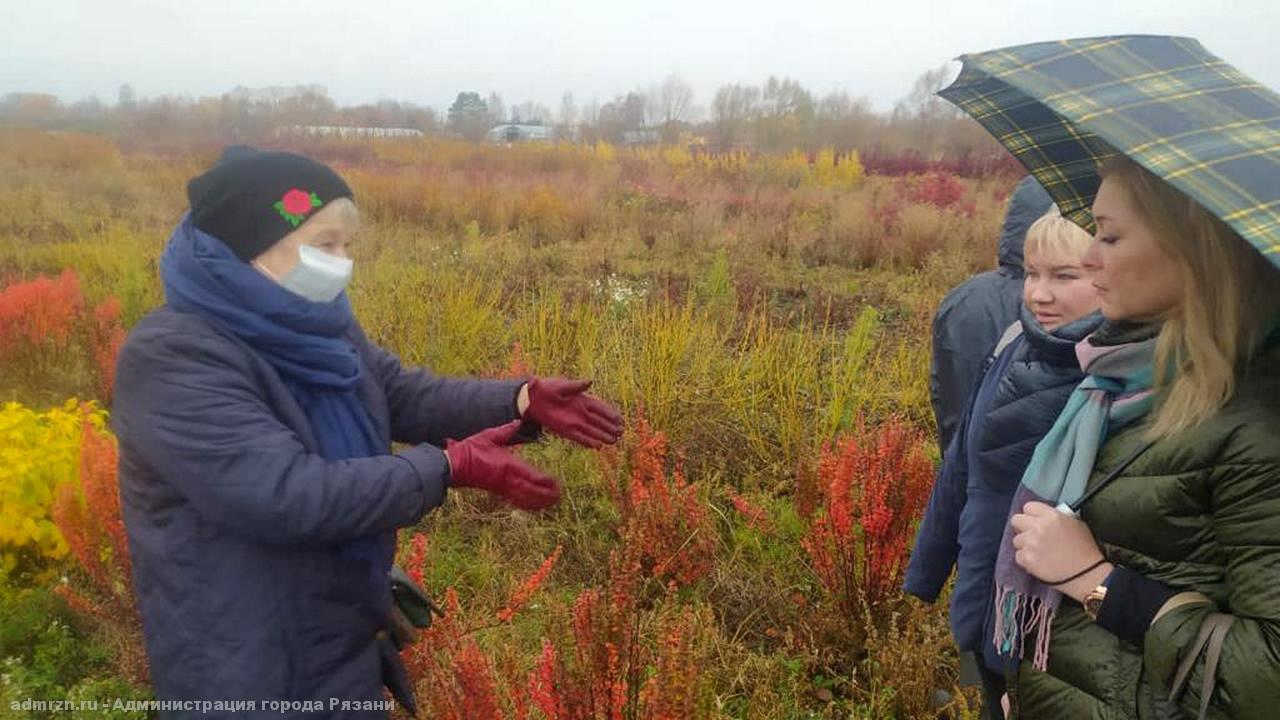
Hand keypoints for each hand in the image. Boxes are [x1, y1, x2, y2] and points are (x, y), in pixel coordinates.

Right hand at [444, 421, 560, 510]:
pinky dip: (527, 504)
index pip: (531, 475)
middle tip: (559, 496)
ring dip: (539, 501)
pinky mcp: (497, 492)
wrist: (454, 466)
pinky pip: (515, 500)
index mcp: (508, 464)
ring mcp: (502, 487)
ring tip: (552, 503)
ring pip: (525, 497)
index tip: (555, 483)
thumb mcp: (489, 436)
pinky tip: (535, 506)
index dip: (544, 481)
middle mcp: (507, 478)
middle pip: (531, 490)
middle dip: (545, 494)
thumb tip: (518, 421)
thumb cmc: (471, 450)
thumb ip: (506, 431)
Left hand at [522, 377, 623, 448]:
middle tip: (621, 433)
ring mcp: (574, 422)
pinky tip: (598, 447)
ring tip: (614, 442)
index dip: (610, 414)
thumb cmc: (548, 388)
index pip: (600, 408)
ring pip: (592, 431)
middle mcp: (581, 412)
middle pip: (599, 421)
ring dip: (602, 436)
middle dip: (610, 427)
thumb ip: (576, 386)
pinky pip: (579, 437)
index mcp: (583, 400)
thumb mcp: (562, 385)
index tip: (620, 420)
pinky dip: (588, 441)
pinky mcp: (565, 430)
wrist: (532, 398)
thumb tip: (590, 381)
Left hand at [1010, 502, 1110, 600]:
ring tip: (1039, 552)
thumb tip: (1044, 516)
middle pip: (1016, 520)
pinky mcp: (1027, 559)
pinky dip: (1026, 560)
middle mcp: (1039, 527)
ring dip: (1025, 545)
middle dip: (1023, 528)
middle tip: (1032, 536)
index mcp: (1052, 516)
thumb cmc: (1084, 550)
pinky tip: (1039, 562)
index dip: (1031, 515)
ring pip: (1016, 540)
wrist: (1087, 574)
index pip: (1028, 507)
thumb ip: (1056, 516)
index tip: (1034, 521)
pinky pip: (1018, 556)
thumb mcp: (1075, 524)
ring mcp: (1031, 543)